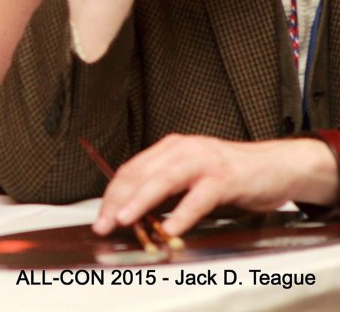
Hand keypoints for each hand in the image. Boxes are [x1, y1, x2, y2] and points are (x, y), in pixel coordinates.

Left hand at [92, 135, 331, 237]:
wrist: (278, 166)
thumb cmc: (231, 176)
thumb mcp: (191, 178)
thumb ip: (166, 191)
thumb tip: (135, 215)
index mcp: (170, 149)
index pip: (131, 170)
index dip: (113, 194)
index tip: (101, 216)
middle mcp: (182, 150)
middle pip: (140, 174)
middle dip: (118, 201)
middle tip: (104, 224)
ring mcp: (203, 161)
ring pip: (163, 181)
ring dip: (141, 202)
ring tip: (125, 221)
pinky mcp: (225, 177)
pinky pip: (199, 198)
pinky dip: (182, 214)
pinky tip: (170, 229)